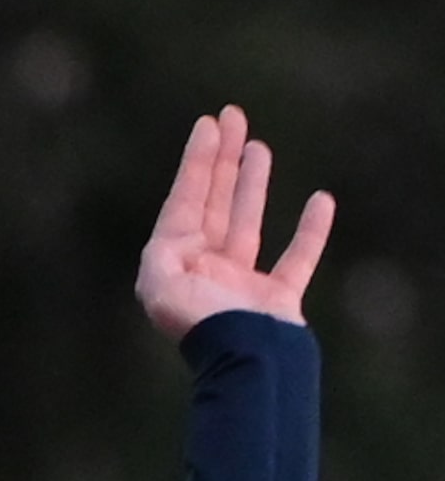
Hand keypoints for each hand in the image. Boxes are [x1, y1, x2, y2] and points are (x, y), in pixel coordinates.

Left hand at [136, 106, 334, 339]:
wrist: (248, 363)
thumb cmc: (204, 326)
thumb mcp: (161, 288)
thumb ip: (161, 256)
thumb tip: (170, 237)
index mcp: (176, 264)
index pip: (185, 201)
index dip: (197, 162)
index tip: (210, 124)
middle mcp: (205, 270)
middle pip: (213, 203)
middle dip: (222, 160)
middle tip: (233, 117)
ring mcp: (241, 284)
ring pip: (247, 221)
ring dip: (252, 184)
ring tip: (258, 146)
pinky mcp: (276, 299)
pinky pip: (295, 257)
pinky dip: (309, 230)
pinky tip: (319, 199)